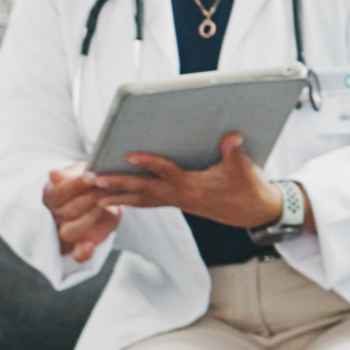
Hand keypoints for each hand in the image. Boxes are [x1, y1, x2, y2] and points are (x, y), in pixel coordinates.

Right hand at [39, 166, 121, 262]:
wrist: (106, 195)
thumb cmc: (91, 179)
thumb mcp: (84, 171)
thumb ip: (70, 174)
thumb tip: (54, 173)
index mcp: (53, 195)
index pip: (59, 192)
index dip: (76, 184)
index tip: (92, 176)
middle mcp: (57, 214)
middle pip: (69, 210)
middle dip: (90, 198)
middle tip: (107, 187)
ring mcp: (67, 230)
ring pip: (70, 231)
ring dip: (88, 218)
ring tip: (105, 206)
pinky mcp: (81, 243)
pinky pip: (77, 254)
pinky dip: (82, 253)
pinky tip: (88, 246)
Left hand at [95, 133, 285, 229]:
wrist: (255, 213)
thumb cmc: (249, 188)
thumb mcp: (245, 168)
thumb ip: (234, 151)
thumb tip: (232, 135)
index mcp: (193, 187)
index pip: (166, 173)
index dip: (148, 162)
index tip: (129, 154)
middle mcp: (181, 197)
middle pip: (143, 190)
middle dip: (117, 185)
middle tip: (93, 180)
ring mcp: (178, 202)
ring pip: (142, 201)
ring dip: (117, 197)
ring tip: (94, 195)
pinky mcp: (179, 204)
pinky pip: (149, 203)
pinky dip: (131, 201)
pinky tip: (117, 199)